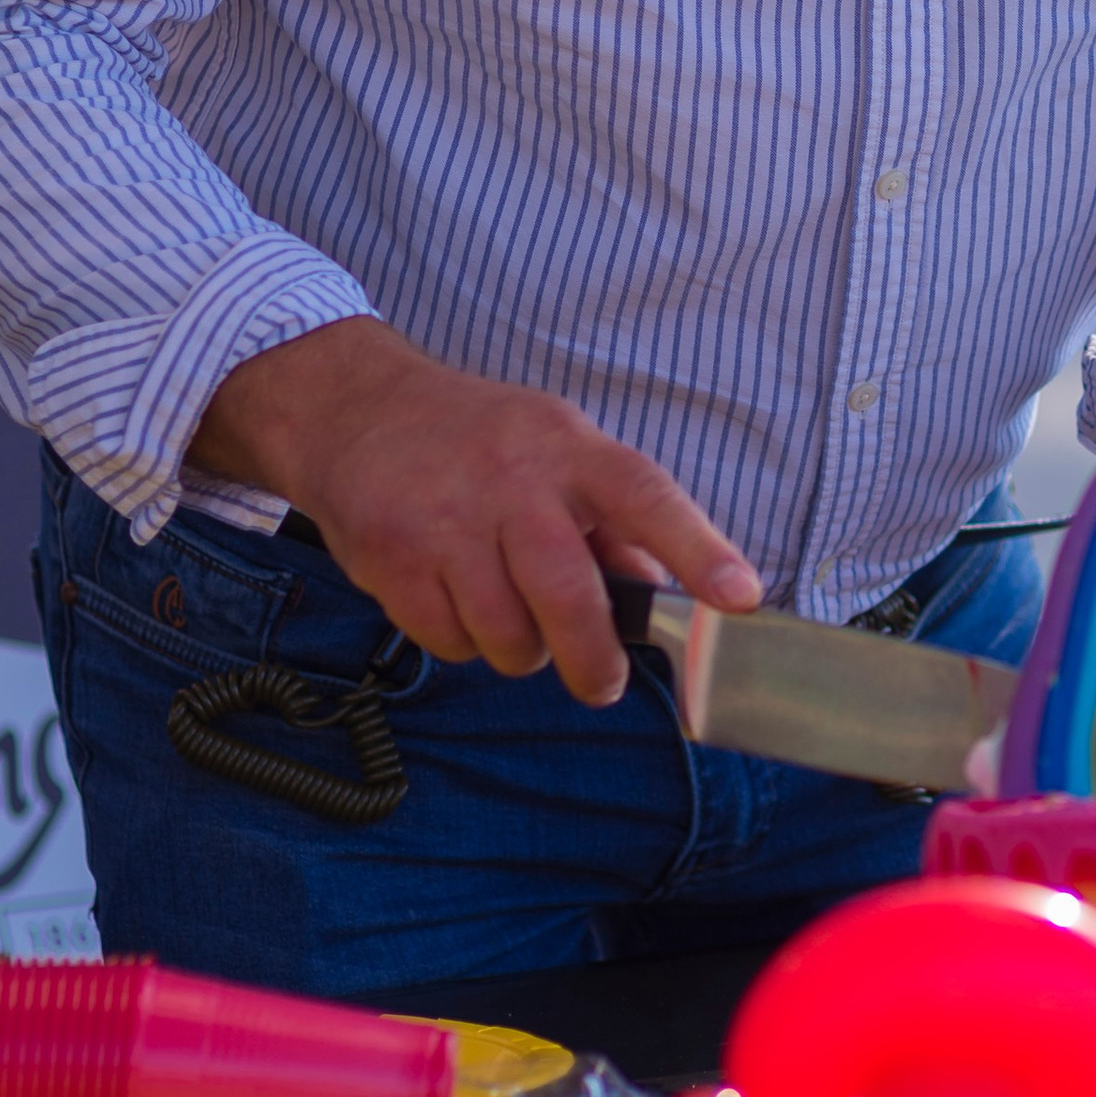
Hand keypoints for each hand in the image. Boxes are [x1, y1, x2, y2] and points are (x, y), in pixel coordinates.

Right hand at [191, 318, 759, 697]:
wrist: (356, 412)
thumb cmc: (479, 442)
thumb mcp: (558, 453)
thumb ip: (612, 523)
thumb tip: (663, 591)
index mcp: (569, 449)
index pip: (646, 497)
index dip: (698, 550)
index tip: (740, 598)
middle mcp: (511, 480)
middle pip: (569, 595)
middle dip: (593, 659)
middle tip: (600, 684)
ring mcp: (446, 521)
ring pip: (507, 636)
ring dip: (519, 650)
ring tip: (509, 615)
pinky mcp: (392, 559)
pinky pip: (449, 642)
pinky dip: (462, 644)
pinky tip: (455, 602)